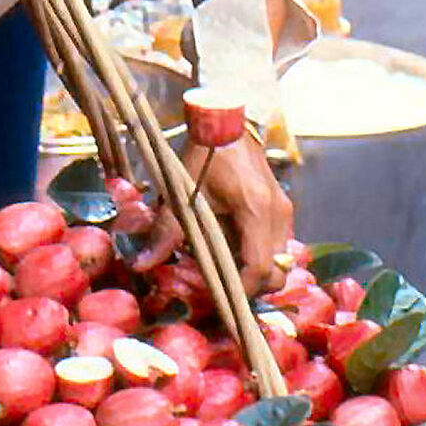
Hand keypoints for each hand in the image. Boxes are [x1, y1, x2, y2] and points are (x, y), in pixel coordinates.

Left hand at [147, 133, 291, 296]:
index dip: (241, 291)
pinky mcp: (282, 208)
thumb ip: (165, 232)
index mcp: (255, 211)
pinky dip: (260, 254)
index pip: (259, 268)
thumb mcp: (181, 195)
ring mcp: (284, 211)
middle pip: (277, 271)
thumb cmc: (203, 157)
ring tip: (227, 270)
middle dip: (253, 286)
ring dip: (257, 271)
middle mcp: (277, 215)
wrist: (227, 123)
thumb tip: (142, 265)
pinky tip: (234, 248)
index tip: (221, 302)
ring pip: (280, 260)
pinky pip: (277, 244)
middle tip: (224, 289)